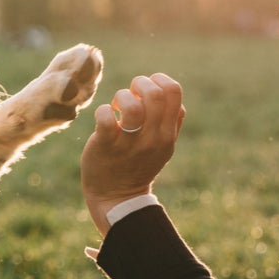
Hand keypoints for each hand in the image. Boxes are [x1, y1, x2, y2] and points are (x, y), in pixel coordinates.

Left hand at [80, 73, 184, 234]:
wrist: (117, 197)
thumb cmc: (138, 164)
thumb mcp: (163, 146)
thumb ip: (170, 121)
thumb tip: (167, 91)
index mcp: (168, 134)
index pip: (174, 92)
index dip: (159, 80)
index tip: (147, 90)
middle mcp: (153, 138)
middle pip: (155, 94)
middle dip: (140, 83)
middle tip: (130, 94)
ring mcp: (129, 144)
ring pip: (132, 106)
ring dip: (122, 97)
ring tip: (116, 106)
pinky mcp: (105, 146)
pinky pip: (106, 118)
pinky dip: (103, 111)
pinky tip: (104, 117)